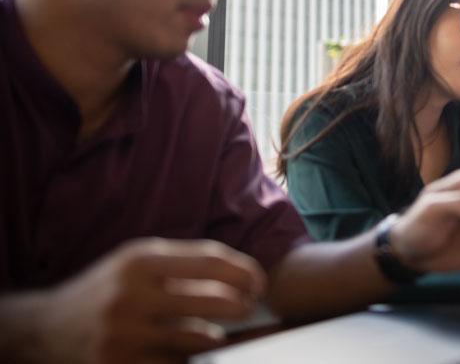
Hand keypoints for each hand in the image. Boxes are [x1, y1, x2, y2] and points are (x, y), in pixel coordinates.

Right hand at [28, 238, 263, 362]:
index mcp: (140, 260)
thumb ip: (182, 264)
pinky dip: (183, 359)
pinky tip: (180, 353)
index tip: (259, 282)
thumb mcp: (135, 263)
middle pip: (213, 300)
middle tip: (248, 309)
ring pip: (198, 338)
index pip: (210, 260)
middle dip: (240, 306)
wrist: (45, 330)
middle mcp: (132, 294)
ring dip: (214, 337)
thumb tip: (242, 275)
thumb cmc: (106, 290)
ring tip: (214, 334)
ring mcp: (124, 333)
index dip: (244, 271)